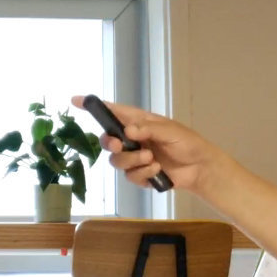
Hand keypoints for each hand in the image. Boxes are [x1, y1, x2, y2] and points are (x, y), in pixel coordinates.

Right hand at [70, 96, 222, 193]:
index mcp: (138, 122)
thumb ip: (149, 129)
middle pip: (107, 141)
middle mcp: (132, 139)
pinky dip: (143, 173)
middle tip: (120, 144)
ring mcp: (135, 158)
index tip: (75, 100)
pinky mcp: (141, 175)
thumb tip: (127, 130)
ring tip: (151, 158)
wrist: (201, 168)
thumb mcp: (171, 131)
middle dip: (109, 143)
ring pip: (116, 161)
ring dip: (132, 160)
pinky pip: (130, 176)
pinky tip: (157, 170)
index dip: (94, 107)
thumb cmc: (188, 143)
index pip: (113, 112)